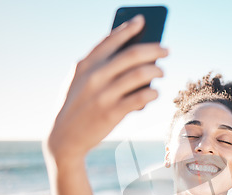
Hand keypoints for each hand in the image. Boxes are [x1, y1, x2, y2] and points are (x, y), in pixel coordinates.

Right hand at [46, 15, 167, 160]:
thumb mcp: (78, 81)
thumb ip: (98, 67)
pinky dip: (152, 93)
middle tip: (166, 50)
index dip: (127, 28)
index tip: (142, 20)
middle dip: (154, 49)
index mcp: (85, 65)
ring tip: (161, 72)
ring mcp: (104, 94)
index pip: (110, 40)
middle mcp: (95, 76)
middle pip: (132, 55)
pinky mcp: (112, 113)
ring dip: (156, 71)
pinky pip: (141, 98)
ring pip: (140, 75)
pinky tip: (155, 93)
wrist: (64, 137)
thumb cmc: (77, 105)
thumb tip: (131, 57)